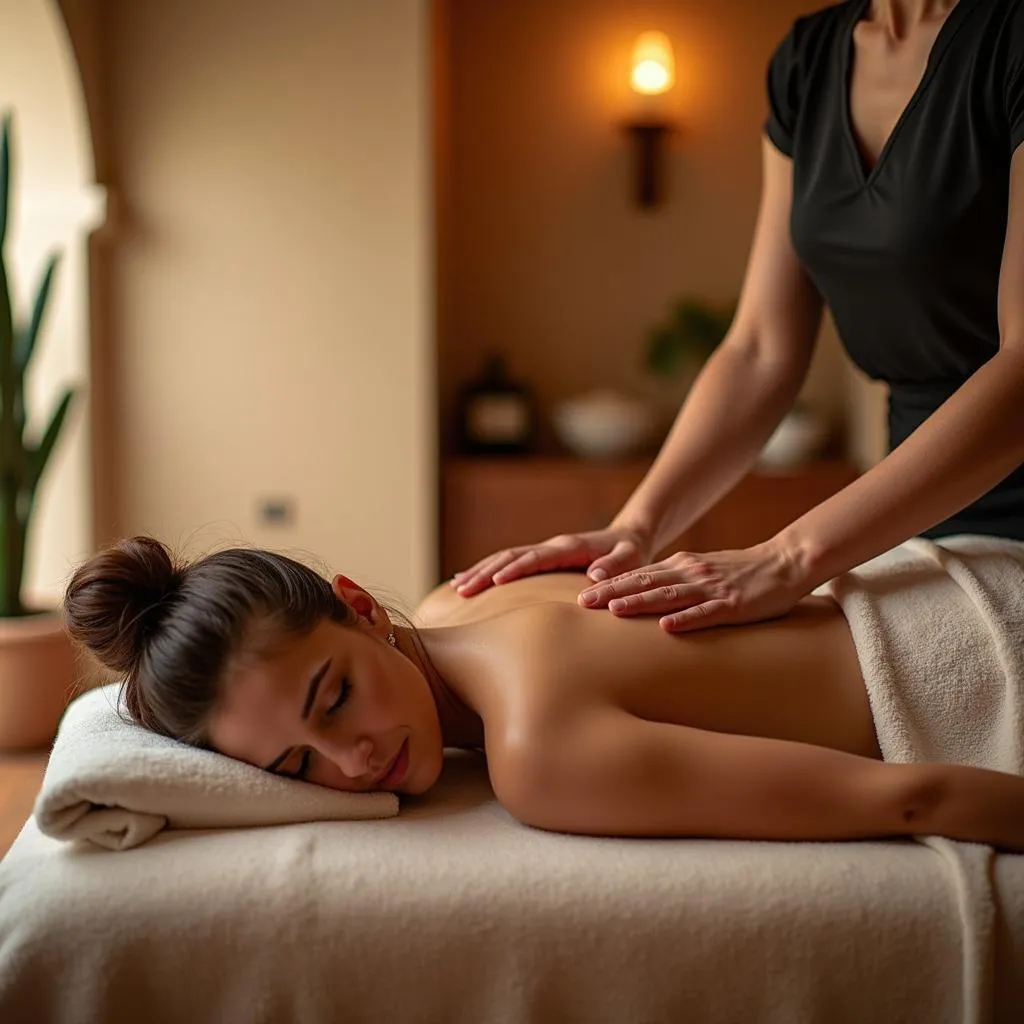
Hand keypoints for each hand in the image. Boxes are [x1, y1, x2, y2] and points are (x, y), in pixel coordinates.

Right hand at [450, 526, 651, 597]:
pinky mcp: (540, 559)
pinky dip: (487, 570)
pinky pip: (508, 563)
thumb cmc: (631, 554)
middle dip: (485, 572)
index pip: (536, 558)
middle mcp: (551, 546)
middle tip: (462, 590)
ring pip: (504, 558)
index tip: (496, 581)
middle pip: (510, 556)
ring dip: (480, 571)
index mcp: (569, 547)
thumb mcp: (631, 559)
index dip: (516, 569)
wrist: (628, 539)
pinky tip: (468, 581)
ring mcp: (543, 551)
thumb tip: (594, 576)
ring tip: (456, 588)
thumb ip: (616, 566)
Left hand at [576, 538, 810, 632]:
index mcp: (682, 565)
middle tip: (583, 602)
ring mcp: (711, 588)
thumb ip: (673, 579)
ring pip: (670, 595)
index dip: (610, 583)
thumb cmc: (740, 572)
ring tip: (614, 611)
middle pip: (645, 583)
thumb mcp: (701, 569)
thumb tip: (640, 593)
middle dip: (613, 592)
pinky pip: (706, 613)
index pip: (639, 574)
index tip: (581, 593)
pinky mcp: (733, 605)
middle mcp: (691, 573)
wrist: (785, 563)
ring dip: (641, 603)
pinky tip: (667, 627)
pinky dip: (685, 619)